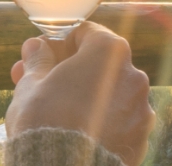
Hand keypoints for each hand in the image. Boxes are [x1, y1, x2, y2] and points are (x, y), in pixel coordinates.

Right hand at [5, 22, 153, 163]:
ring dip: (88, 96)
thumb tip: (36, 47)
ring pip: (111, 94)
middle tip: (41, 83)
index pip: (86, 33)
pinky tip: (79, 131)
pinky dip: (103, 121)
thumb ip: (38, 61)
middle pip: (99, 65)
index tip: (42, 55)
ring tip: (59, 112)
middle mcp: (133, 75)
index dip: (60, 42)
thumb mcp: (30, 86)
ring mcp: (141, 109)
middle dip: (70, 71)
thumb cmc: (44, 122)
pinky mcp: (141, 137)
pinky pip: (120, 121)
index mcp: (108, 52)